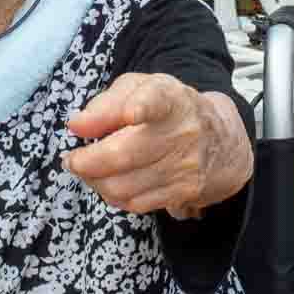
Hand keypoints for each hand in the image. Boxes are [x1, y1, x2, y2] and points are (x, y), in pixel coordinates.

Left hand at [65, 73, 251, 219]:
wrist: (222, 141)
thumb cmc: (169, 110)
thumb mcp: (141, 89)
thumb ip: (106, 103)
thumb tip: (77, 125)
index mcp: (169, 99)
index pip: (157, 99)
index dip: (141, 106)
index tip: (131, 112)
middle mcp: (181, 132)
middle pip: (123, 154)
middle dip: (85, 162)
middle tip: (71, 159)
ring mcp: (184, 166)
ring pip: (124, 186)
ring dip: (95, 181)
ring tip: (88, 171)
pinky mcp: (183, 192)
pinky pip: (136, 203)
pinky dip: (113, 196)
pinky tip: (109, 183)